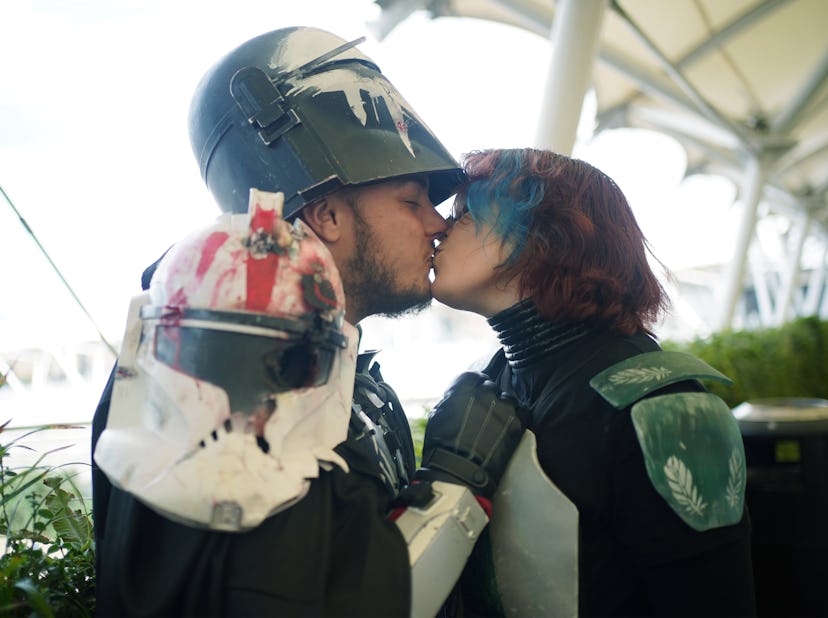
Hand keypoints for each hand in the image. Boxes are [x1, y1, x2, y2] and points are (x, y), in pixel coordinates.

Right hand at [416, 372, 528, 498]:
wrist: (459, 472)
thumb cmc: (442, 446)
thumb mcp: (438, 414)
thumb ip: (452, 398)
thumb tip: (459, 395)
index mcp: (463, 387)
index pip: (474, 376)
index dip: (474, 386)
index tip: (474, 396)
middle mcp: (484, 392)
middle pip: (491, 386)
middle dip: (487, 397)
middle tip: (482, 414)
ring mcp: (503, 407)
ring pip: (507, 398)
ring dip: (502, 407)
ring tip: (494, 424)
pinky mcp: (516, 423)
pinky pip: (521, 412)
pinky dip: (515, 418)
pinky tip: (506, 429)